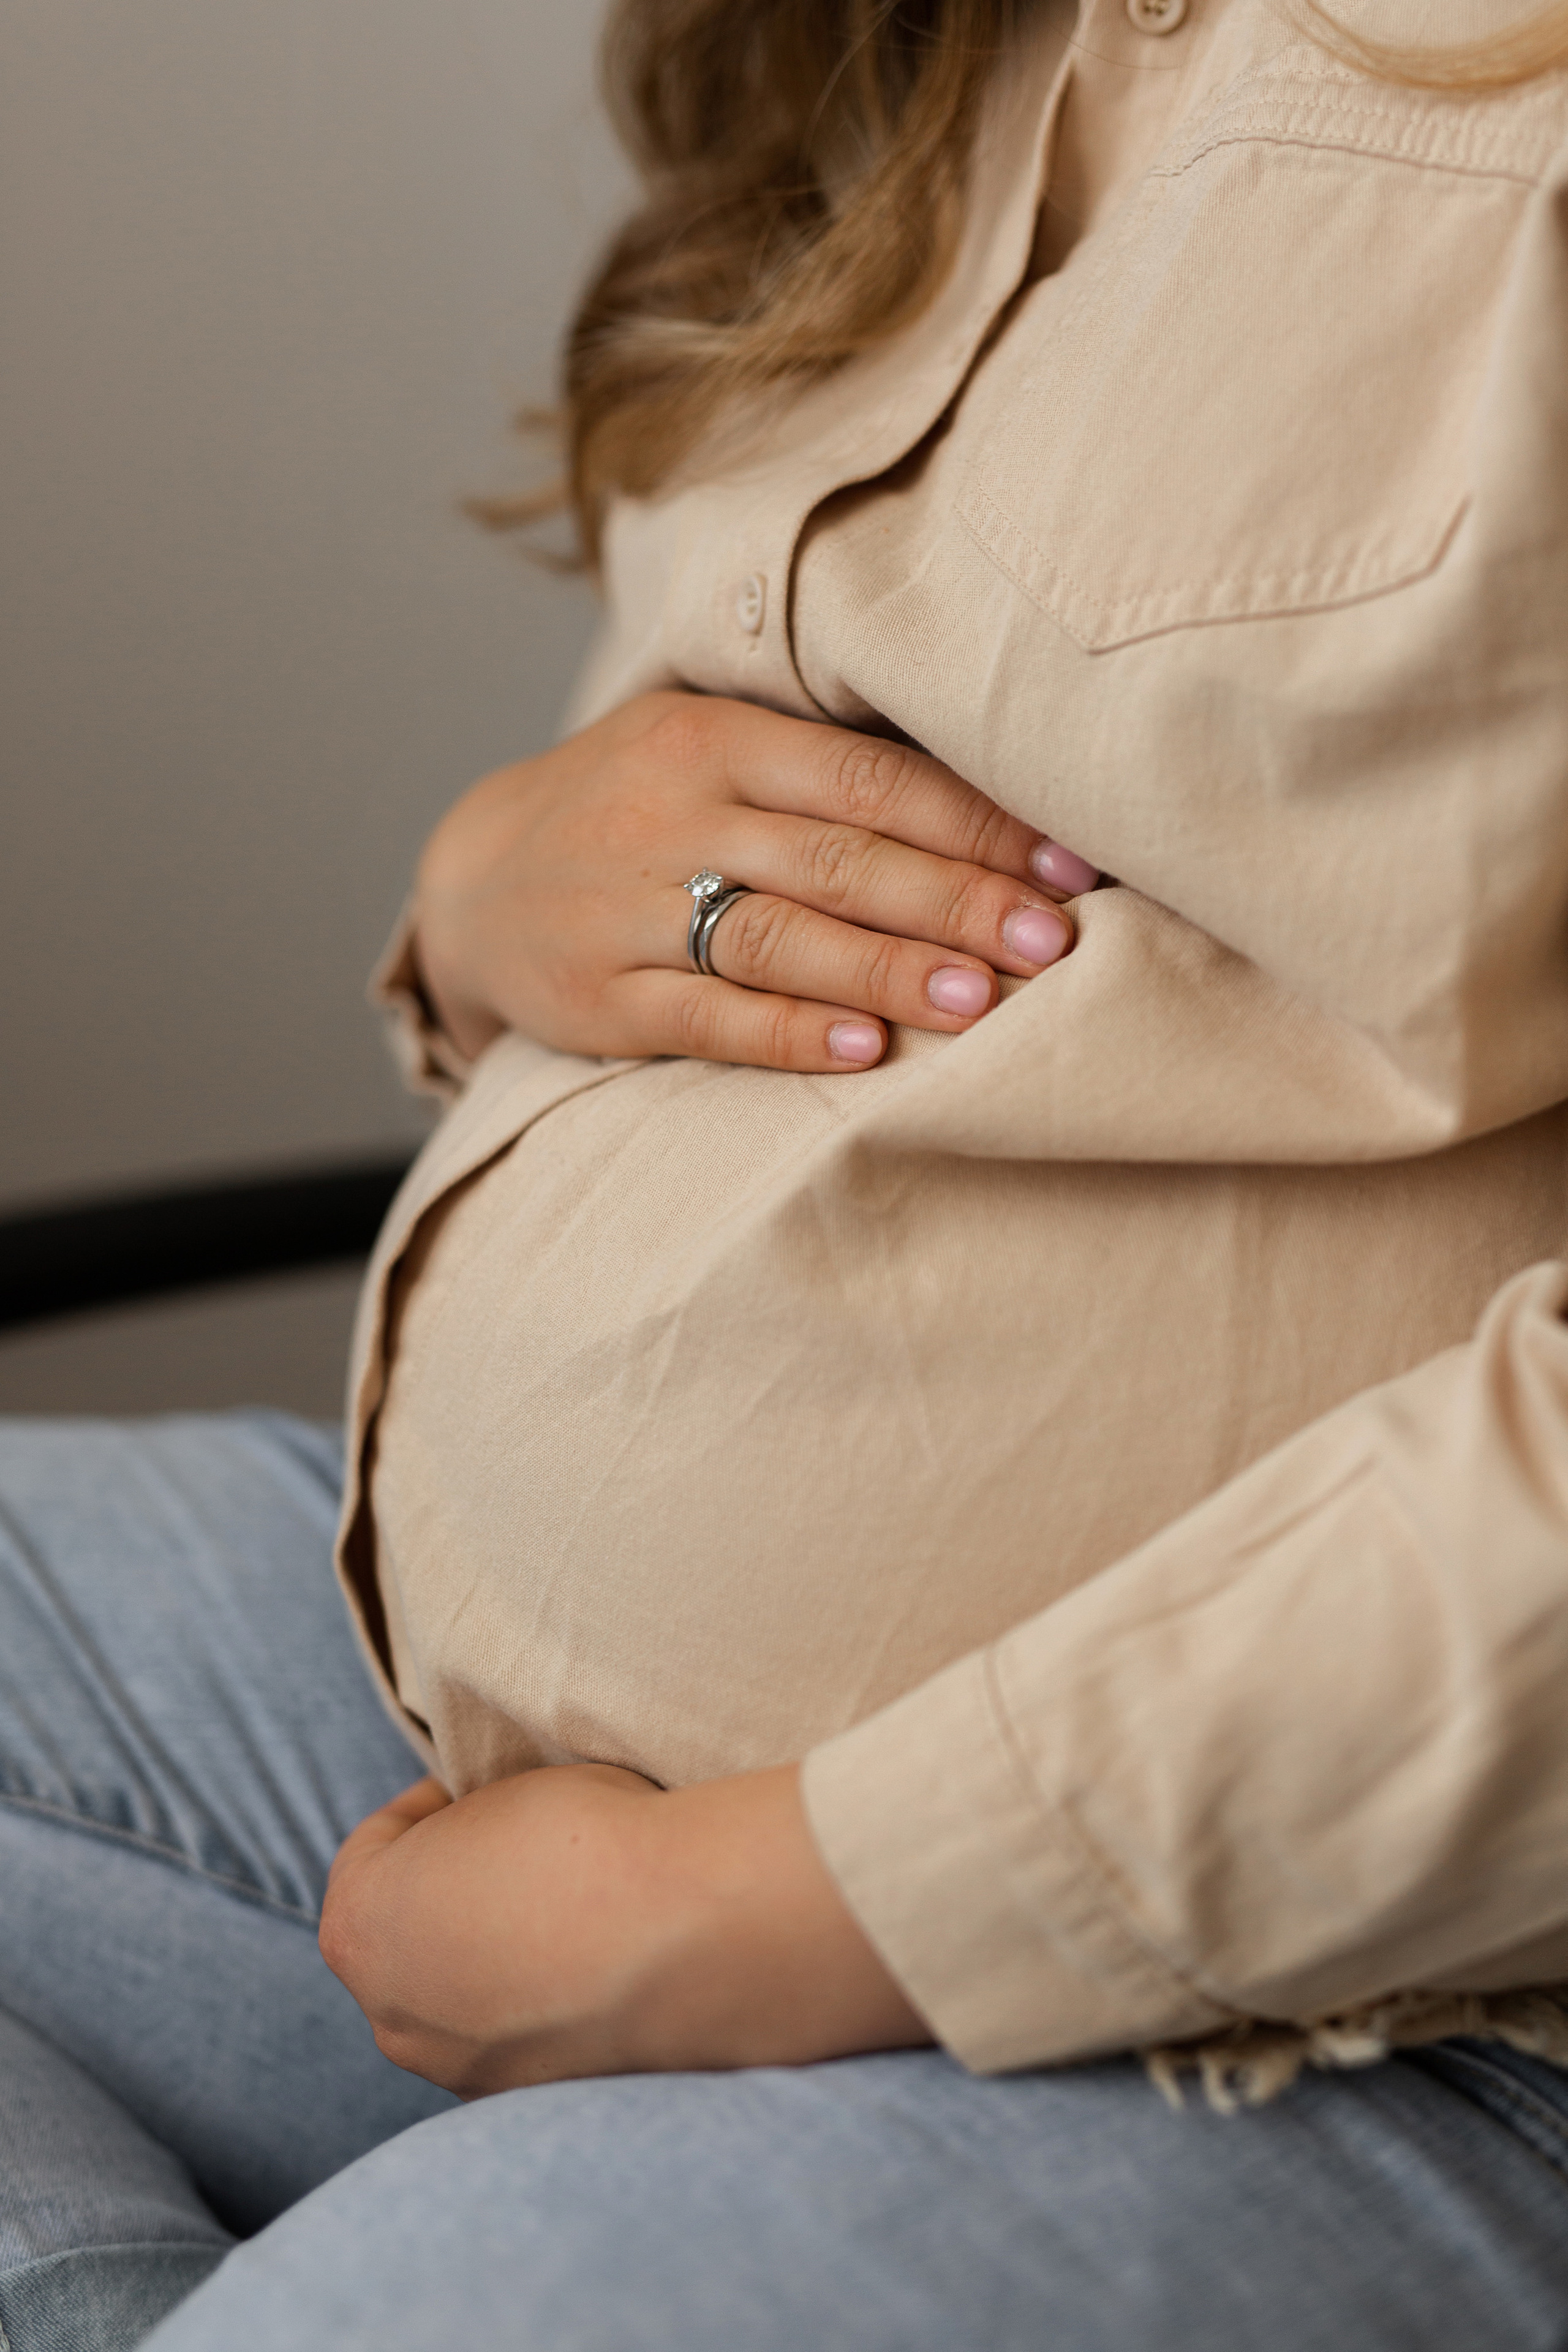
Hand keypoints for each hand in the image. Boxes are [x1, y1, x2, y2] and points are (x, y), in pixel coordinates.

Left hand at [319, 1763, 931, 2097]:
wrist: (681, 1929)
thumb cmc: (583, 1840)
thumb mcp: (503, 1793)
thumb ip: (467, 1828)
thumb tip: (486, 1842)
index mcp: (360, 1929)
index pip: (374, 1849)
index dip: (430, 1807)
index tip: (479, 1788)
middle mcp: (393, 2019)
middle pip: (409, 1938)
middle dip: (452, 1895)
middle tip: (520, 1853)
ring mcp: (463, 2073)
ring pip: (461, 2003)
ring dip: (497, 1960)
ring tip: (568, 1912)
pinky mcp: (533, 2105)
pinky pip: (521, 2040)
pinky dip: (546, 2005)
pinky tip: (598, 1964)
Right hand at [412, 690, 1094, 1074]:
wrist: (469, 879)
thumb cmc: (634, 812)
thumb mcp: (706, 752)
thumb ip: (823, 775)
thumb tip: (997, 818)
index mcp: (714, 737)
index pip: (868, 778)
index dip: (975, 823)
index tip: (1069, 865)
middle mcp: (672, 814)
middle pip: (835, 857)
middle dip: (954, 900)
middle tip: (1053, 942)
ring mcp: (630, 908)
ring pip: (776, 936)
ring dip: (885, 969)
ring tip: (982, 1000)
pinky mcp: (601, 997)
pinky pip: (706, 1015)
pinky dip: (788, 1032)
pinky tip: (863, 1051)